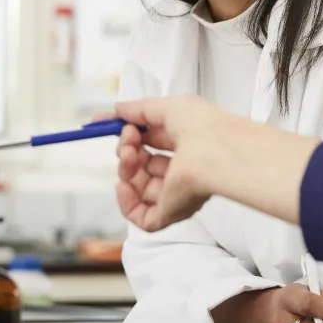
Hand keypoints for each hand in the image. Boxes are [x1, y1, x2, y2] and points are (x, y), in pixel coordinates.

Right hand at [113, 95, 317, 230]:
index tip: (106, 124)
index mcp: (188, 144)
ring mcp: (177, 193)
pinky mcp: (171, 213)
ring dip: (124, 168)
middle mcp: (183, 170)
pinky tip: (123, 183)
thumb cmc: (203, 125)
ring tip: (129, 154)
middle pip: (143, 164)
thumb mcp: (167, 106)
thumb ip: (139, 109)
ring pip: (137, 188)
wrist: (216, 151)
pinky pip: (139, 217)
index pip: (153, 142)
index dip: (129, 134)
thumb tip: (116, 109)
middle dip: (127, 148)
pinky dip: (125, 201)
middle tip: (128, 137)